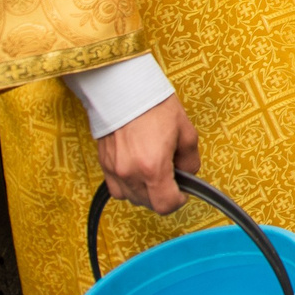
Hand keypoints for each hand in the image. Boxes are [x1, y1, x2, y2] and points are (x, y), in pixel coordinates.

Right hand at [95, 94, 199, 214]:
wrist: (124, 89)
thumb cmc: (155, 106)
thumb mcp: (186, 131)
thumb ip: (190, 160)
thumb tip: (188, 174)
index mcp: (153, 167)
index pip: (165, 205)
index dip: (178, 201)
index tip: (183, 192)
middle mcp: (130, 173)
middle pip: (149, 203)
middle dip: (163, 194)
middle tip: (171, 175)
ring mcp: (114, 170)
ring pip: (132, 198)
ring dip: (145, 192)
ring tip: (154, 170)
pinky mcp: (104, 164)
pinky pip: (116, 188)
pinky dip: (129, 186)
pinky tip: (137, 170)